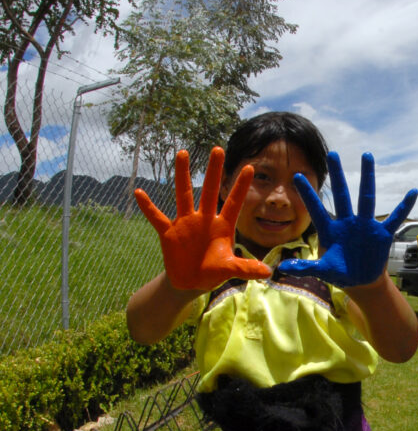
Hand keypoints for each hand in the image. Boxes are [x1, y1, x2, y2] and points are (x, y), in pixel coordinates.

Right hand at [134, 147, 271, 289]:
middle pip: (210, 191)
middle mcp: (204, 219)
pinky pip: (156, 217)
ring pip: (184, 194)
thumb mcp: (229, 270)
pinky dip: (147, 207)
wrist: (191, 282)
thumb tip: (267, 272)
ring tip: (183, 153)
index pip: (234, 203)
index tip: (250, 167)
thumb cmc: (213, 272)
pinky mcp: (168, 232)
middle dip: (214, 171)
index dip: (241, 187)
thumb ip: (245, 268)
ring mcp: (185, 223)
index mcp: (222, 226)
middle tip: (218, 149)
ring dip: (182, 175)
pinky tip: (138, 193)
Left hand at [277, 152, 417, 286]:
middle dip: (338, 175)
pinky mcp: (381, 234)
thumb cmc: (339, 273)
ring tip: (367, 156)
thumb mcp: (322, 271)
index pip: (317, 209)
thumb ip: (305, 267)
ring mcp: (365, 226)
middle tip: (332, 154)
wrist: (361, 281)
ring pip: (366, 198)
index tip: (297, 175)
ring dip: (367, 177)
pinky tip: (412, 192)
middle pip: (342, 195)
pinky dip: (404, 206)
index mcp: (330, 230)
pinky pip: (394, 218)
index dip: (308, 194)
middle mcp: (347, 222)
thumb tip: (282, 268)